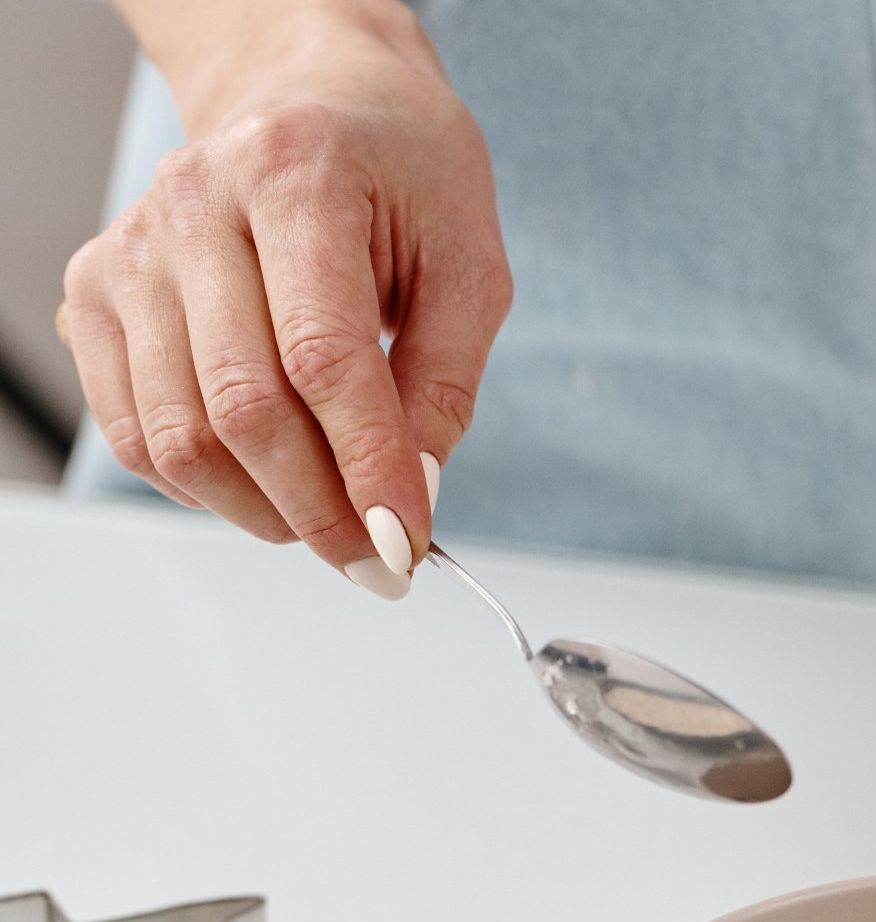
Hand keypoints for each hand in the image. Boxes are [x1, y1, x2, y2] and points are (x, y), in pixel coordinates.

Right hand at [61, 4, 510, 597]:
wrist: (313, 98)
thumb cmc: (400, 171)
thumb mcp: (468, 258)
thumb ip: (445, 380)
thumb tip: (413, 494)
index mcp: (294, 175)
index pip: (321, 356)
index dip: (366, 466)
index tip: (407, 543)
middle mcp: (192, 205)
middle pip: (242, 405)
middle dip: (319, 508)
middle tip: (376, 562)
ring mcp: (132, 251)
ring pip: (177, 434)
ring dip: (263, 510)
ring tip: (331, 527)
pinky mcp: (99, 294)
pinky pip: (136, 430)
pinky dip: (205, 487)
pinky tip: (268, 487)